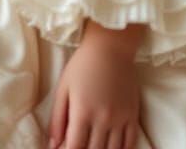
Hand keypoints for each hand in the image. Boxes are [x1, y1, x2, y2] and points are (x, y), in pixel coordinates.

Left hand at [48, 29, 141, 148]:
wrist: (111, 47)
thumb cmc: (83, 65)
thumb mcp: (63, 88)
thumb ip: (57, 118)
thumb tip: (53, 144)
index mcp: (82, 112)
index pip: (75, 148)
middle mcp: (102, 119)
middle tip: (79, 146)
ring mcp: (120, 118)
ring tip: (94, 147)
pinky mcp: (132, 115)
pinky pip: (130, 143)